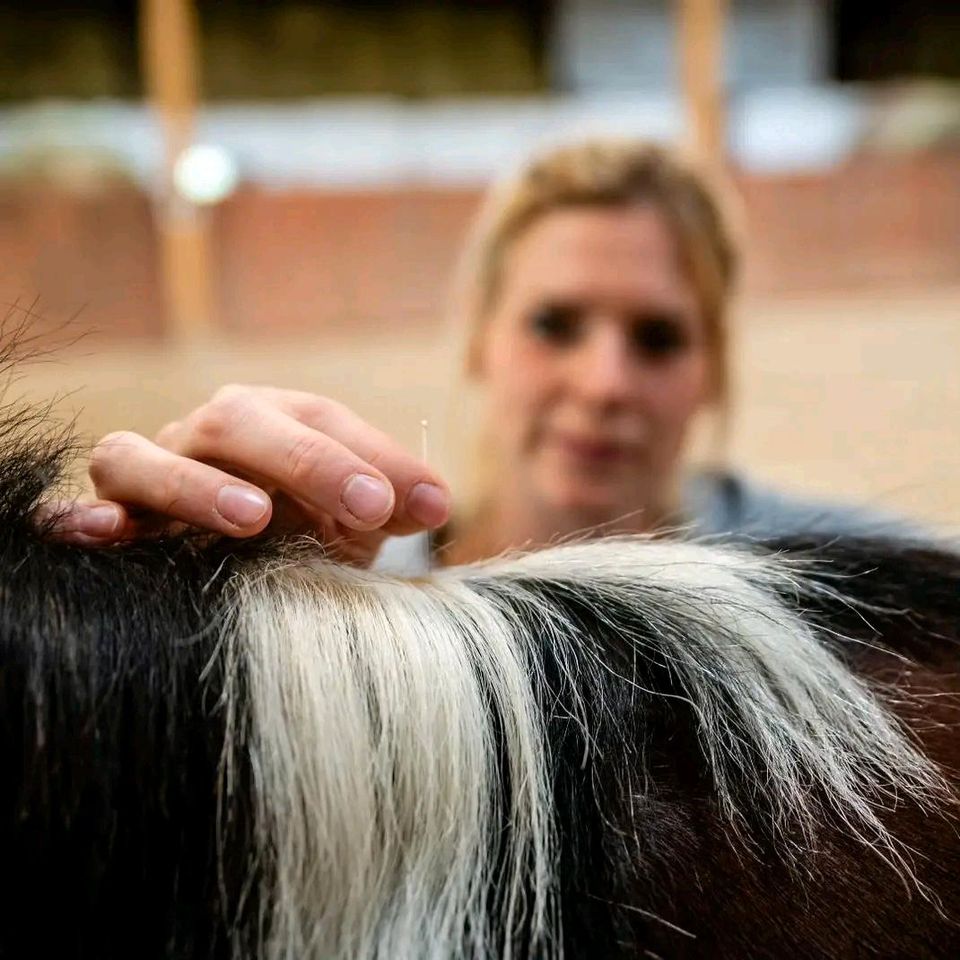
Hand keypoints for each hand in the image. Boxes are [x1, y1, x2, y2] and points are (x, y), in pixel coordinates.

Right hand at [42, 385, 450, 564]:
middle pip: (242, 422)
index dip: (379, 457)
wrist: (233, 569)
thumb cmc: (301, 539)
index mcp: (275, 423)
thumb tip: (435, 503)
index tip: (432, 505)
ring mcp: (149, 471)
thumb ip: (389, 506)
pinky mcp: (107, 518)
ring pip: (145, 453)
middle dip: (311, 461)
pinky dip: (84, 517)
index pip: (325, 421)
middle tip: (370, 506)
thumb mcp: (352, 526)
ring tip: (252, 518)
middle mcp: (209, 436)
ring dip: (196, 482)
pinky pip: (78, 510)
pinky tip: (108, 534)